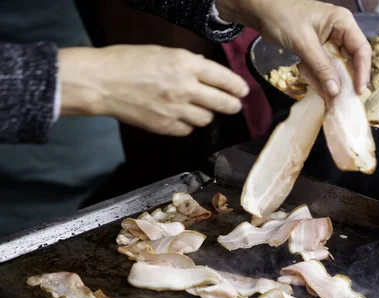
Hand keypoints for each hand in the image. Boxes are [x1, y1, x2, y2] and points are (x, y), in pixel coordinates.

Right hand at [58, 45, 248, 135]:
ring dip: (207, 114)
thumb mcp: (163, 52)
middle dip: (232, 105)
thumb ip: (188, 63)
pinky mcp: (165, 127)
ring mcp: (176, 110)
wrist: (101, 82)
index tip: (243, 91)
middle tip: (234, 105)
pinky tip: (181, 117)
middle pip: (223, 103)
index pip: (224, 79)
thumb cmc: (128, 61)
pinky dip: (188, 125)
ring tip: (201, 109)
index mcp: (186, 64)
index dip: (238, 87)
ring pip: (207, 119)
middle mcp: (185, 88)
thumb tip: (207, 71)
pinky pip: (188, 130)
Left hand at [216, 0, 370, 97]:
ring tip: (331, 97)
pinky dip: (321, 78)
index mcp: (343, 22)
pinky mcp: (318, 49)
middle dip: (348, 80)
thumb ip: (321, 67)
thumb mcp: (303, 43)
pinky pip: (324, 68)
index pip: (361, 49)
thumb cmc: (282, 17)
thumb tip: (336, 90)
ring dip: (333, 82)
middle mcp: (340, 31)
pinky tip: (316, 85)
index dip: (362, 72)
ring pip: (338, 66)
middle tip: (346, 100)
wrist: (260, 11)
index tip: (359, 91)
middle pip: (353, 60)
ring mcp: (329, 41)